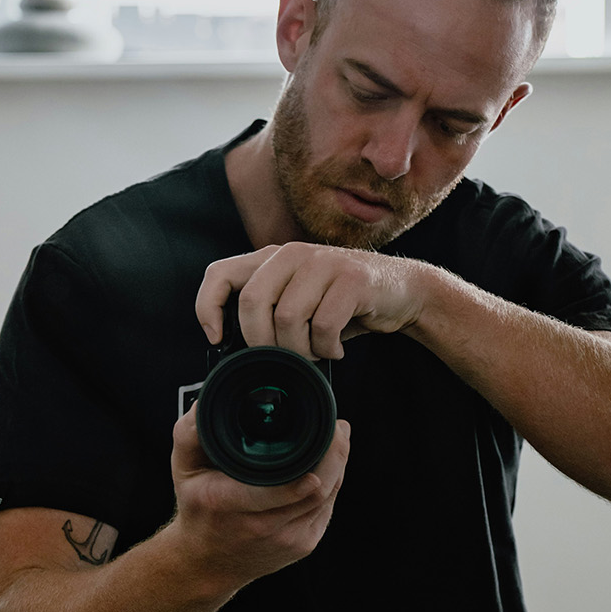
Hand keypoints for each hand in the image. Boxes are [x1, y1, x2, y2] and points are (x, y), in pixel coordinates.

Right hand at [164, 401, 350, 589]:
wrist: (208, 562)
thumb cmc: (198, 508)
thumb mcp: (183, 468)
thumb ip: (190, 433)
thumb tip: (206, 403)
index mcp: (227, 504)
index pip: (274, 492)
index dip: (303, 475)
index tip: (322, 448)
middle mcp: (260, 527)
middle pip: (313, 492)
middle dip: (333, 456)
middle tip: (338, 426)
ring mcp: (287, 540)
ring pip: (326, 497)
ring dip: (337, 465)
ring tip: (336, 438)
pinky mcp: (304, 545)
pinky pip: (327, 507)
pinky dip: (332, 483)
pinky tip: (329, 465)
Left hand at [196, 242, 431, 360]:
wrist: (402, 291)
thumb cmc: (342, 304)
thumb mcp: (297, 301)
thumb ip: (267, 313)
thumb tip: (233, 351)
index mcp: (271, 259)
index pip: (220, 274)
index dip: (209, 308)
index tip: (217, 339)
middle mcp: (292, 254)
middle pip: (252, 302)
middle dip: (262, 342)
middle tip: (282, 358)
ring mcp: (323, 262)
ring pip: (287, 317)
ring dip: (299, 349)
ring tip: (315, 351)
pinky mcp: (351, 279)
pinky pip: (323, 324)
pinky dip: (326, 348)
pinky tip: (336, 348)